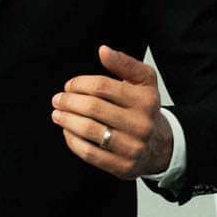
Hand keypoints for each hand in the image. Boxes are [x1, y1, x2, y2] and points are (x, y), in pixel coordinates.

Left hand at [51, 45, 172, 179]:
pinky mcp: (124, 166)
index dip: (80, 84)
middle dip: (69, 102)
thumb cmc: (144, 110)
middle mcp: (142, 124)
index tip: (69, 86)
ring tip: (57, 114)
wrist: (159, 146)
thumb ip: (124, 63)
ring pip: (90, 131)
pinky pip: (90, 153)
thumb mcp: (143, 82)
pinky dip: (73, 141)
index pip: (102, 87)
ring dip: (67, 121)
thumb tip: (103, 50)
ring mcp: (133, 147)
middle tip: (57, 100)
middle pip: (94, 108)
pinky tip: (68, 132)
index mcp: (146, 99)